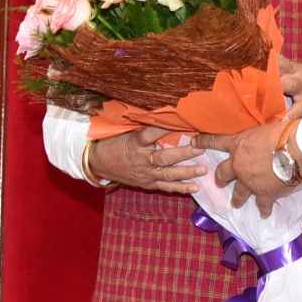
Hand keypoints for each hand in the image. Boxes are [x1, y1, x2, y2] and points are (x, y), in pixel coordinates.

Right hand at [87, 126, 205, 194]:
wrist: (98, 163)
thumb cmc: (113, 142)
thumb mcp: (125, 130)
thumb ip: (143, 125)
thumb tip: (163, 113)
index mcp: (136, 143)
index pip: (152, 134)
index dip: (166, 128)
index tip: (183, 121)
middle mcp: (142, 160)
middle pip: (165, 157)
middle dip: (184, 153)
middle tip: (201, 148)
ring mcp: (146, 174)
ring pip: (168, 174)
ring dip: (187, 172)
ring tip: (203, 170)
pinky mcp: (148, 184)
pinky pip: (166, 187)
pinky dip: (181, 188)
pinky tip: (195, 188)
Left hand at [195, 122, 300, 213]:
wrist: (295, 151)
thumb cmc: (282, 133)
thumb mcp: (263, 127)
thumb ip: (257, 135)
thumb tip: (262, 135)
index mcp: (238, 145)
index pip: (215, 141)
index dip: (203, 141)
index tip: (193, 142)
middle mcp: (239, 165)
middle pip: (223, 174)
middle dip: (220, 179)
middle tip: (219, 183)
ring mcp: (249, 182)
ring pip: (239, 193)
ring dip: (237, 199)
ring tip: (236, 204)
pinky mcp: (264, 194)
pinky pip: (262, 205)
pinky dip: (263, 209)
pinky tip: (264, 213)